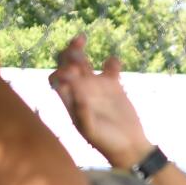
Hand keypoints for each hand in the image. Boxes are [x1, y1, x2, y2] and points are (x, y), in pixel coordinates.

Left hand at [49, 35, 151, 167]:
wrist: (129, 146)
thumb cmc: (107, 143)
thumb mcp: (92, 132)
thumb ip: (83, 114)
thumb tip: (78, 95)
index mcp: (70, 100)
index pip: (56, 79)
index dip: (60, 72)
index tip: (72, 74)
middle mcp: (80, 90)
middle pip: (65, 64)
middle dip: (66, 54)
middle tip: (76, 51)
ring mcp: (96, 86)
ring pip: (82, 60)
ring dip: (78, 49)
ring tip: (81, 39)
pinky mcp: (114, 85)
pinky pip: (110, 66)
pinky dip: (112, 61)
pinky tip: (114, 65)